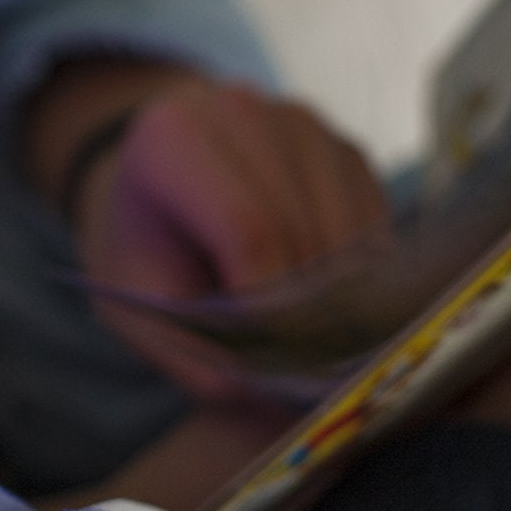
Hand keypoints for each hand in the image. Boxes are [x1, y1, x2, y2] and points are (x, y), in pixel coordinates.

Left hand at [74, 80, 388, 399]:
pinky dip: (357, 278)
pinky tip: (323, 302)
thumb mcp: (137, 304)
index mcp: (173, 137)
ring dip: (338, 300)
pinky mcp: (344, 148)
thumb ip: (192, 356)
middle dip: (306, 313)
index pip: (247, 229)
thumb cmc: (142, 247)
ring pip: (348, 234)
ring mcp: (302, 123)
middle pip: (304, 231)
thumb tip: (269, 398)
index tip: (275, 363)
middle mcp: (242, 112)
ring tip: (304, 340)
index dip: (270, 305)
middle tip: (297, 371)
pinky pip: (373, 228)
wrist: (154, 181)